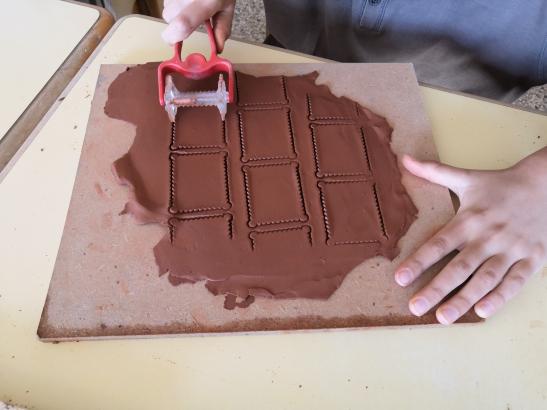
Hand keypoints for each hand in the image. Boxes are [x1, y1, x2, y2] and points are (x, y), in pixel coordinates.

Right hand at [162, 0, 235, 51]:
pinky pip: (166, 0)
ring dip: (176, 12)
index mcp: (205, 2)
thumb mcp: (227, 7)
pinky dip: (175, 2)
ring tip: (191, 4)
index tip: (175, 43)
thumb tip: (218, 47)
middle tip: (193, 18)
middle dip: (179, 25)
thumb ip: (222, 28)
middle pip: (170, 20)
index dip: (174, 38)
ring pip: (166, 10)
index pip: (182, 23)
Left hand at [395, 146, 546, 323]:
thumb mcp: (466, 177)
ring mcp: (511, 249)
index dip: (418, 262)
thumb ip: (434, 172)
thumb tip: (405, 159)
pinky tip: (483, 312)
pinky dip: (501, 297)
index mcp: (469, 219)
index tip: (400, 278)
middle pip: (458, 267)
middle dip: (436, 288)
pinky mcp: (532, 258)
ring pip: (485, 279)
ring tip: (444, 317)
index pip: (439, 244)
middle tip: (416, 307)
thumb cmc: (500, 185)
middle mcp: (488, 237)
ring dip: (464, 299)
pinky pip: (515, 282)